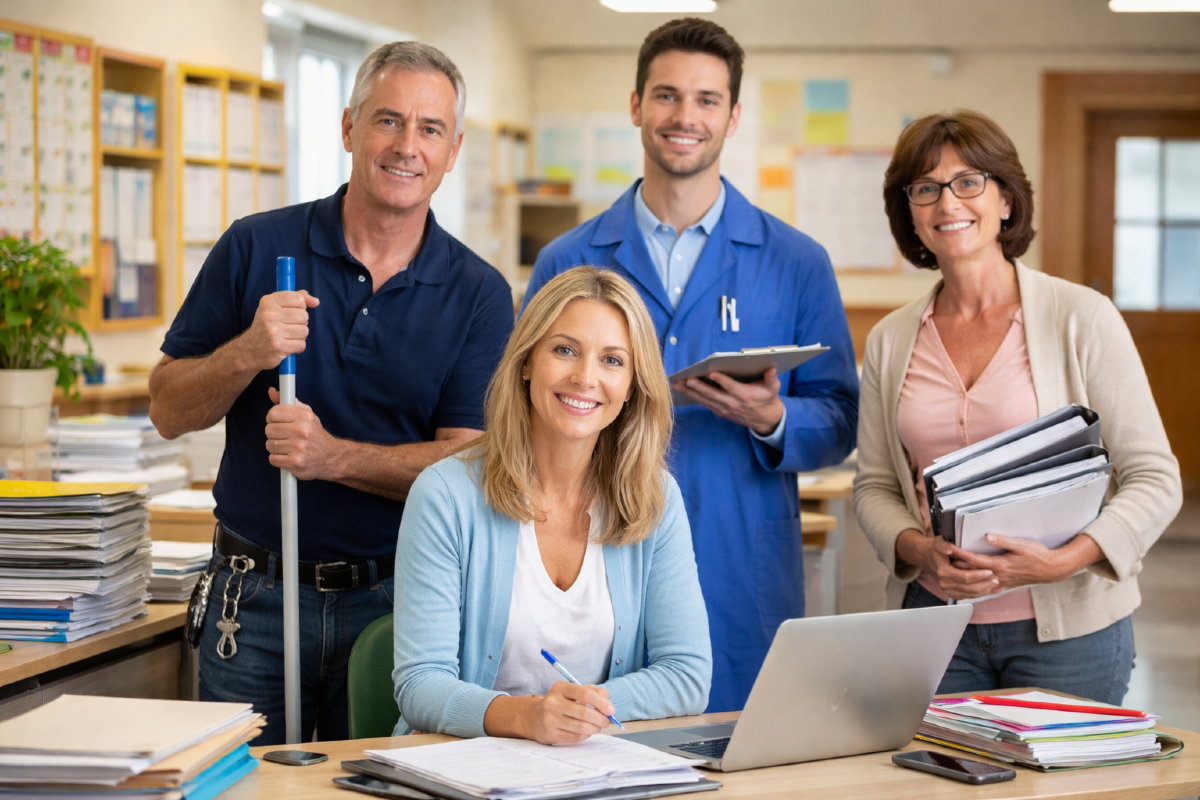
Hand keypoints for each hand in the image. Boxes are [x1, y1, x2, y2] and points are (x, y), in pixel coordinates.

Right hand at [235, 290, 319, 371]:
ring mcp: (273, 331)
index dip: (301, 307)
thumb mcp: (274, 307)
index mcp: (268, 301)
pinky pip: (301, 344)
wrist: (248, 350)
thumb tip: (315, 301)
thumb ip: (296, 298)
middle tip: (287, 328)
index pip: (299, 299)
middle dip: (300, 323)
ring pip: (304, 331)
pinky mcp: (278, 346)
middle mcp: (269, 314)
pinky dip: (298, 347)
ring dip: (299, 336)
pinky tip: (287, 346)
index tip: (293, 313)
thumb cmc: (266, 327)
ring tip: (287, 337)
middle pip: (304, 316)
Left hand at [265, 387, 343, 480]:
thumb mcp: (307, 415)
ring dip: (276, 447)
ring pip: (269, 445)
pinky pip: (272, 458)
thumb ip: (288, 403)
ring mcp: (298, 448)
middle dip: (274, 434)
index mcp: (305, 417)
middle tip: (284, 436)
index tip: (277, 422)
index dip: (272, 418)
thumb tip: (272, 391)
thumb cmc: (315, 434)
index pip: (274, 413)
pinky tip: (288, 456)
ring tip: (288, 447)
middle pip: (269, 430)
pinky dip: (278, 459)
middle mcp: (302, 431)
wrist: (330, 457)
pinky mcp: (294, 462)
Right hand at [521, 682, 614, 743]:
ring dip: (595, 728)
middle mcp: (553, 702)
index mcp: (560, 688)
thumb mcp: (573, 692)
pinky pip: (575, 737)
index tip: (611, 710)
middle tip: (607, 721)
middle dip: (601, 718)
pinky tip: (586, 731)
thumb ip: (594, 693)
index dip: (601, 703)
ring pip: (581, 727)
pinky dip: (586, 735)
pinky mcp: (550, 735)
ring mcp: (550, 719)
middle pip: (585, 712)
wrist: (533, 717)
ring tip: (598, 726)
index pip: (585, 694)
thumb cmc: (560, 703)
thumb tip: (608, 704)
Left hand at [673, 368, 784, 435]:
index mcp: (745, 395)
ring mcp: (725, 409)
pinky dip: (694, 398)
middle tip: (686, 379)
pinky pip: (705, 404)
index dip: (721, 380)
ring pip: (705, 400)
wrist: (765, 420)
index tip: (711, 372)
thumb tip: (772, 369)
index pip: (731, 387)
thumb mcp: (773, 388)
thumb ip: (772, 378)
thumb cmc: (767, 399)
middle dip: (699, 387)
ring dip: (691, 393)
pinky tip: (683, 391)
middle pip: (713, 394)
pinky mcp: (721, 412)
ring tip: (677, 384)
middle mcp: (733, 403)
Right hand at [895, 529, 998, 599]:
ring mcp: (948, 590)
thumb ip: (943, 545)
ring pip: (970, 594)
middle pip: (969, 588)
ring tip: (997, 585)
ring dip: (985, 591)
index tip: (990, 570)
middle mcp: (945, 584)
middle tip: (997, 579)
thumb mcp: (938, 542)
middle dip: (984, 584)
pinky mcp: (952, 593)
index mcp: (943, 572)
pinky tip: (991, 590)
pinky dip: (981, 594)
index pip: (964, 577)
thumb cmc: (935, 549)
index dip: (978, 575)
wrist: (927, 558)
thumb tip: (949, 548)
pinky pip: (968, 596)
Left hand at [949, 533, 1099, 590]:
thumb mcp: (1022, 544)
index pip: (974, 559)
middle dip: (957, 564)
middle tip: (942, 558)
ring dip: (964, 574)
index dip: (960, 553)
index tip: (948, 547)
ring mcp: (1002, 581)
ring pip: (978, 579)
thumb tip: (987, 536)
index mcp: (1000, 565)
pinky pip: (987, 585)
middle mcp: (999, 575)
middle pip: (972, 571)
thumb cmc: (1039, 555)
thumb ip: (1003, 541)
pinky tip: (969, 580)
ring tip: (951, 567)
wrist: (1053, 570)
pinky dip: (976, 582)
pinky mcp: (1006, 583)